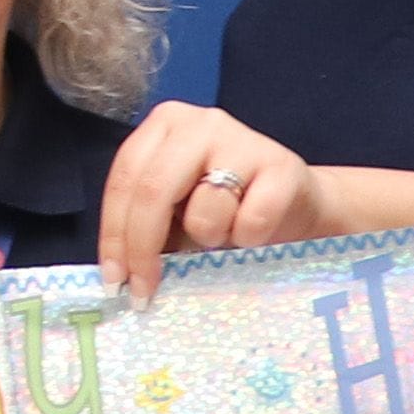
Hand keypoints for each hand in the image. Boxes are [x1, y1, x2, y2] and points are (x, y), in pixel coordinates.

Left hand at [98, 102, 318, 298]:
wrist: (298, 204)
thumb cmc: (229, 208)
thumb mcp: (178, 209)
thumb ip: (146, 226)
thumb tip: (118, 274)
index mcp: (165, 125)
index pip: (124, 180)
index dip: (114, 234)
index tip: (114, 279)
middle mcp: (199, 123)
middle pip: (152, 191)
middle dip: (142, 249)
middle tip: (145, 290)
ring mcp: (242, 139)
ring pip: (203, 212)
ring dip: (210, 239)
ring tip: (225, 232)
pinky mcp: (281, 166)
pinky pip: (249, 223)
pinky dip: (248, 240)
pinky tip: (255, 231)